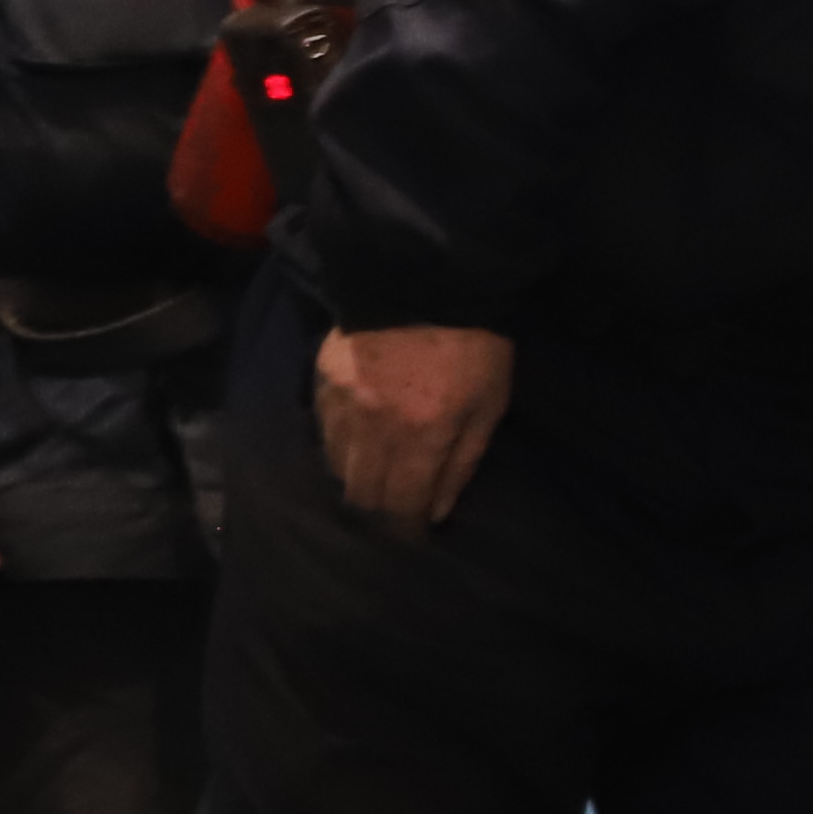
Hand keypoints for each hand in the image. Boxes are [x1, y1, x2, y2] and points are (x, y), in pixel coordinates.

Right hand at [319, 324, 515, 536]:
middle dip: (380, 513)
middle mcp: (375, 427)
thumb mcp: (489, 403)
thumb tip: (435, 511)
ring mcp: (343, 403)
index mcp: (423, 435)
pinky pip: (324, 432)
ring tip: (375, 481)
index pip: (403, 506)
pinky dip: (340, 446)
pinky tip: (357, 443)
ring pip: (338, 467)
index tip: (413, 538)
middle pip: (363, 495)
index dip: (406, 530)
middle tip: (395, 513)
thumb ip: (462, 462)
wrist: (428, 275)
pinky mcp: (323, 380)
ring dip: (357, 481)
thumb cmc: (474, 343)